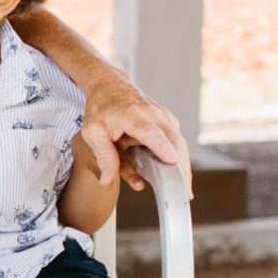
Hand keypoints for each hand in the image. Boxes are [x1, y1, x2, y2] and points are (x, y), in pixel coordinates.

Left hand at [78, 70, 188, 192]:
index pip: (151, 132)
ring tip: (185, 191)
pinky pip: (178, 141)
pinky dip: (182, 158)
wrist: (111, 85)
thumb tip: (106, 182)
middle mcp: (153, 114)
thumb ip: (103, 156)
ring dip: (185, 166)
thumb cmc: (100, 109)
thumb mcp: (92, 132)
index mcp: (133, 115)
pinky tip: (181, 176)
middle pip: (173, 140)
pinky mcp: (168, 121)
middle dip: (180, 167)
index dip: (162, 147)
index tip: (173, 161)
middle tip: (183, 192)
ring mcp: (164, 116)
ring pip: (180, 142)